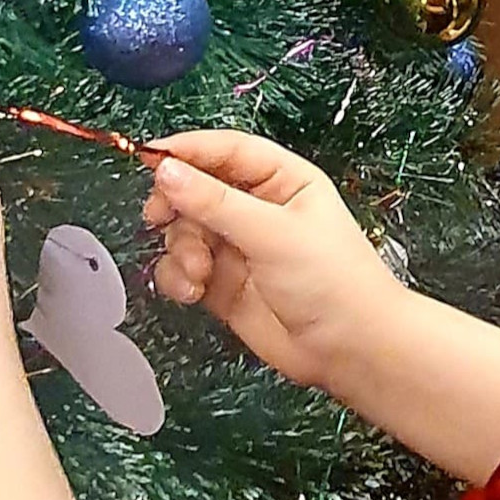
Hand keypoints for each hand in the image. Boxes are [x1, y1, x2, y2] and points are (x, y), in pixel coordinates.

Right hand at [143, 130, 403, 391]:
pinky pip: (185, 268)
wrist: (350, 350)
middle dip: (176, 204)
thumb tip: (166, 170)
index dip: (187, 150)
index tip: (149, 156)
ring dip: (181, 248)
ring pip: (186, 231)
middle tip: (158, 216)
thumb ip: (215, 202)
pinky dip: (179, 277)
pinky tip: (192, 290)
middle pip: (197, 189)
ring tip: (197, 270)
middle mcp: (258, 208)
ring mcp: (239, 247)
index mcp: (282, 180)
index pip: (226, 151)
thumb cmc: (332, 281)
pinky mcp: (224, 284)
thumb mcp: (273, 233)